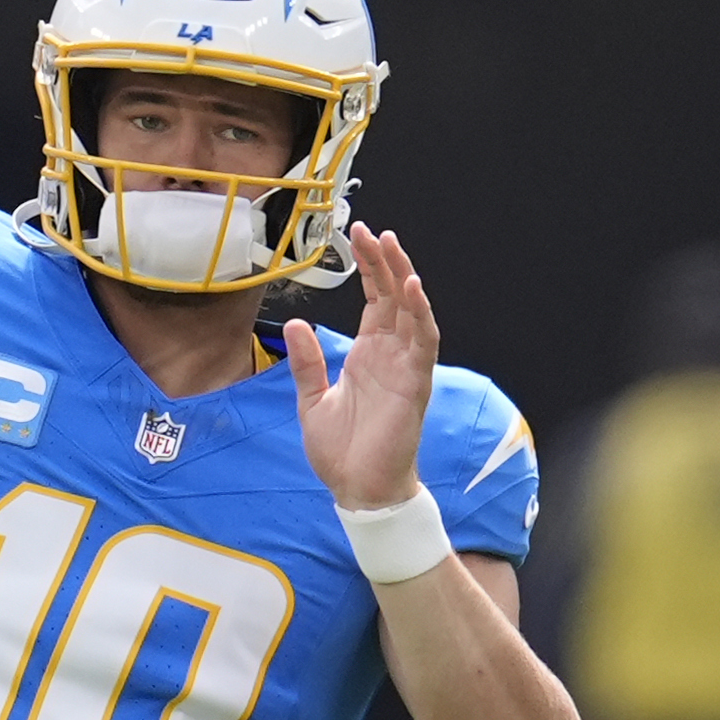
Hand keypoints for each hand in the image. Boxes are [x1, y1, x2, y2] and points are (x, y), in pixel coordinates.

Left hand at [282, 223, 437, 509]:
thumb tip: (295, 323)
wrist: (359, 490)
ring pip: (411, 310)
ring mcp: (405, 367)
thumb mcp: (311, 400)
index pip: (374, 299)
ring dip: (403, 277)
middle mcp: (391, 355)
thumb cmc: (341, 451)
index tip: (358, 236)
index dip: (369, 267)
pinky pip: (423, 342)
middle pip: (393, 296)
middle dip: (384, 261)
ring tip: (391, 245)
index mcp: (368, 354)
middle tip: (371, 230)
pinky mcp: (415, 384)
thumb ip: (307, 362)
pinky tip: (411, 288)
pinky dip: (420, 314)